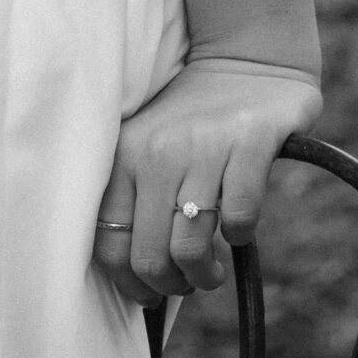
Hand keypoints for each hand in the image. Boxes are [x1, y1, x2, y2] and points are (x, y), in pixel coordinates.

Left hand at [94, 59, 321, 307]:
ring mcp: (203, 146)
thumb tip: (134, 280)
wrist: (248, 62)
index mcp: (124, 154)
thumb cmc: (192, 123)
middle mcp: (157, 150)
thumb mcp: (149, 149)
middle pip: (148, 255)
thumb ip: (135, 200)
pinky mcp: (249, 144)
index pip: (107, 242)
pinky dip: (240, 236)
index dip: (129, 284)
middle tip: (186, 282)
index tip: (149, 294)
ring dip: (203, 274)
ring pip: (189, 246)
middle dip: (169, 286)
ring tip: (210, 269)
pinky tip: (237, 227)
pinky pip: (239, 219)